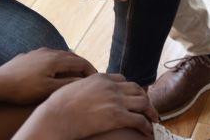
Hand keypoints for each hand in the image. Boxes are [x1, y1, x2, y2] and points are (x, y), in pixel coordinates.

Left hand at [0, 48, 96, 104]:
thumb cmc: (23, 89)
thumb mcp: (48, 90)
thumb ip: (68, 84)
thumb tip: (84, 81)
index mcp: (56, 59)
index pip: (81, 62)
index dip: (91, 70)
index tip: (97, 79)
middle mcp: (49, 51)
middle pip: (72, 56)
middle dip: (82, 66)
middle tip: (90, 76)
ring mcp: (38, 52)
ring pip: (60, 56)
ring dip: (70, 64)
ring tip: (74, 75)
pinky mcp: (29, 56)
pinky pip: (49, 57)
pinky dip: (57, 64)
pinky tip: (54, 72)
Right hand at [18, 74, 157, 139]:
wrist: (56, 117)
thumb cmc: (58, 106)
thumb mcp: (73, 87)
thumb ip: (85, 85)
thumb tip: (83, 90)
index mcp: (100, 78)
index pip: (122, 79)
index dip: (130, 88)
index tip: (133, 96)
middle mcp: (111, 86)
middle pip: (136, 89)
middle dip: (145, 98)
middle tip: (148, 107)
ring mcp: (116, 100)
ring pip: (143, 102)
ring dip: (150, 111)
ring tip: (154, 119)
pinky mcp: (117, 116)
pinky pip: (139, 120)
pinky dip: (146, 125)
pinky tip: (148, 131)